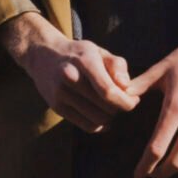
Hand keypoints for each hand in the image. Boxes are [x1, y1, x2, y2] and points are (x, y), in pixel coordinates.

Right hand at [0, 11, 138, 132]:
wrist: (43, 55)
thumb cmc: (78, 54)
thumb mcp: (98, 51)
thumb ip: (117, 65)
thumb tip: (126, 86)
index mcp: (84, 61)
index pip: (108, 91)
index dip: (125, 101)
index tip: (133, 101)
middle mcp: (70, 77)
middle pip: (105, 107)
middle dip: (119, 107)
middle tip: (121, 101)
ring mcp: (61, 94)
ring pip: (98, 120)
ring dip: (110, 117)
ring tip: (110, 106)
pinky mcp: (56, 107)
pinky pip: (87, 126)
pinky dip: (99, 125)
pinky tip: (101, 116)